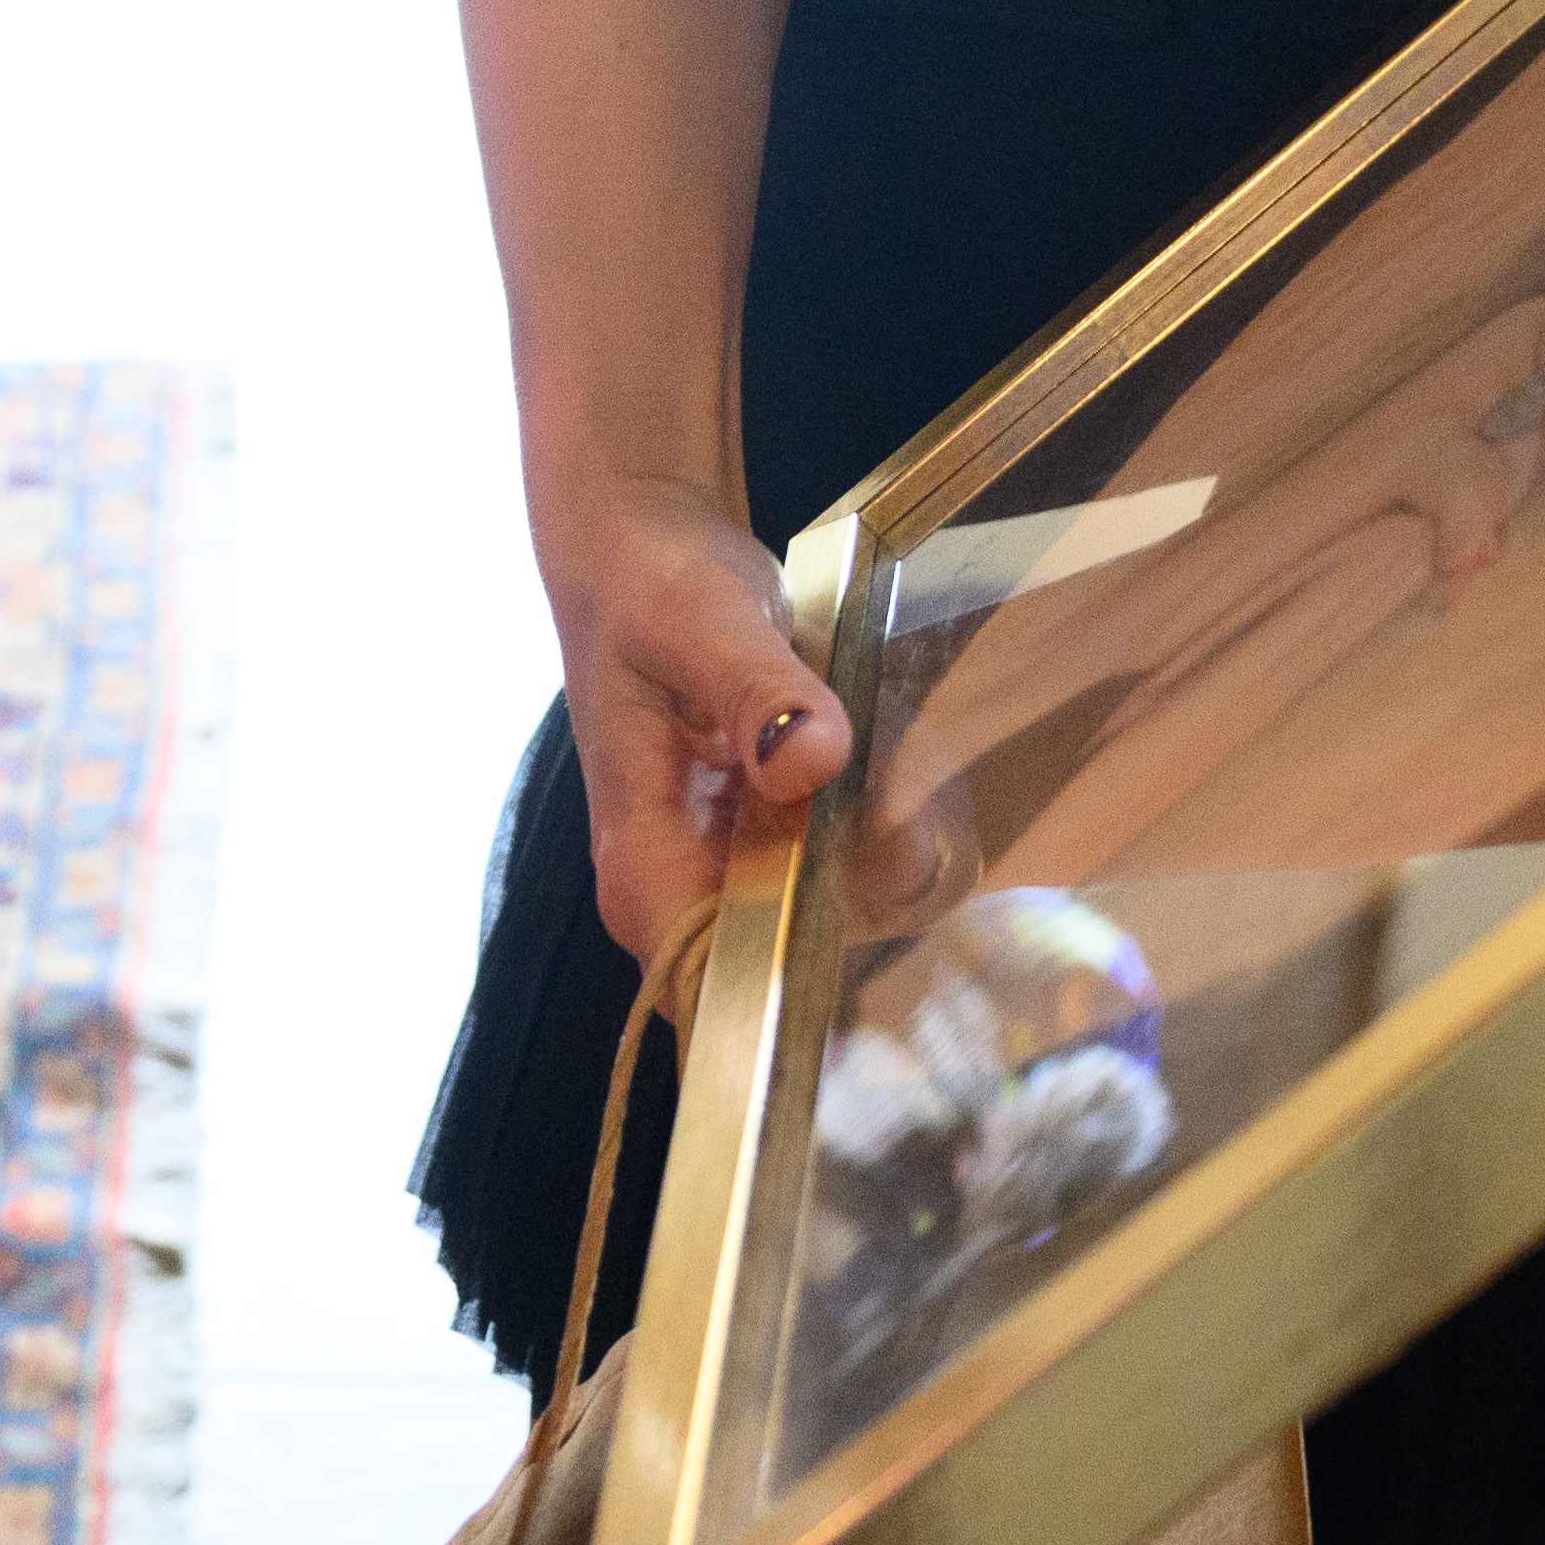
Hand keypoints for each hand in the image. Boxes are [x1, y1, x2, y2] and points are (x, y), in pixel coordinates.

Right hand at [536, 470, 851, 962]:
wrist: (642, 550)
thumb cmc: (651, 586)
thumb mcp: (703, 622)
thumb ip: (756, 692)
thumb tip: (809, 762)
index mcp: (644, 865)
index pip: (718, 994)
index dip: (806, 973)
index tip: (881, 870)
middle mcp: (683, 890)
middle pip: (797, 957)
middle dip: (871, 878)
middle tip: (903, 776)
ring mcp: (725, 871)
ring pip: (831, 913)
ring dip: (885, 842)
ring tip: (888, 738)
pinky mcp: (762, 844)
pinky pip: (839, 867)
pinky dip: (877, 819)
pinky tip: (883, 746)